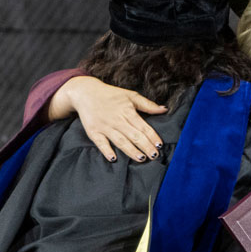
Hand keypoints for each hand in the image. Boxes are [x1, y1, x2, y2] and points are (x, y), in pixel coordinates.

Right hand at [50, 76, 166, 161]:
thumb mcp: (130, 95)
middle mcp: (117, 120)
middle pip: (134, 135)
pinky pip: (101, 143)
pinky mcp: (93, 132)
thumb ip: (147, 104)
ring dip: (131, 151)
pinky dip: (106, 151)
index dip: (152, 136)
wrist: (86, 93)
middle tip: (155, 155)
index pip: (143, 126)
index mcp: (127, 111)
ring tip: (141, 159)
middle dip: (145, 146)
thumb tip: (164, 109)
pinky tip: (113, 158)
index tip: (160, 145)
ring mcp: (105, 127)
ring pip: (120, 141)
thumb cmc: (111, 95)